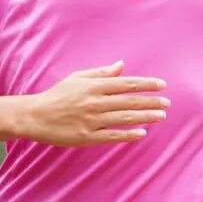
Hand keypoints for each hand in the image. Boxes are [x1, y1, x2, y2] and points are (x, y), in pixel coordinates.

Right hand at [15, 62, 167, 145]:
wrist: (35, 116)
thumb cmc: (58, 95)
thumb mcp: (78, 78)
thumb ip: (101, 73)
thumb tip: (121, 65)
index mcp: (94, 86)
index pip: (126, 83)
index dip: (146, 84)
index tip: (162, 86)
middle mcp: (95, 102)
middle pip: (130, 101)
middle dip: (151, 102)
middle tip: (167, 103)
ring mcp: (92, 120)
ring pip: (125, 118)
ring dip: (146, 117)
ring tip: (161, 117)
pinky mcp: (87, 136)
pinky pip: (113, 135)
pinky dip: (129, 134)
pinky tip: (142, 133)